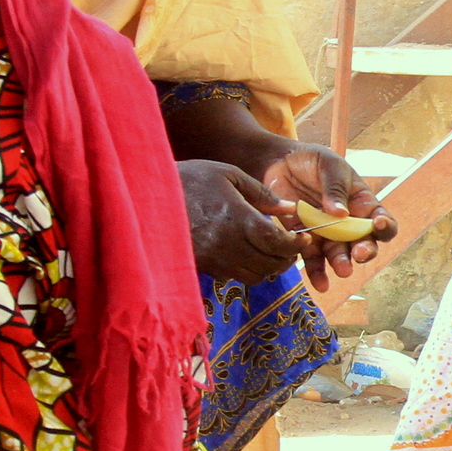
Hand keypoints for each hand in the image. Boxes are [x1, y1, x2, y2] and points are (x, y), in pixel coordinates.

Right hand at [176, 159, 307, 286]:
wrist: (147, 195)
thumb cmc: (191, 179)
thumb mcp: (228, 174)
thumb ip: (262, 193)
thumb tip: (290, 209)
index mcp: (239, 219)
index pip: (277, 243)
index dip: (295, 245)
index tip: (304, 240)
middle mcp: (229, 244)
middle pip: (269, 264)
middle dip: (287, 258)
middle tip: (293, 248)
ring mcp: (214, 259)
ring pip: (253, 275)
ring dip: (268, 267)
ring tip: (271, 252)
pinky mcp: (201, 266)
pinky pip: (232, 276)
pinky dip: (246, 269)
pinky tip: (245, 253)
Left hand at [257, 143, 398, 291]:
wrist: (279, 163)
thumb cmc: (312, 160)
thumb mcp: (328, 165)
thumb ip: (335, 188)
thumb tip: (341, 213)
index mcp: (361, 203)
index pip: (380, 220)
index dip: (384, 226)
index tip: (377, 225)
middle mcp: (347, 224)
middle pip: (363, 243)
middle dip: (365, 250)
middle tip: (359, 253)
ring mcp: (326, 234)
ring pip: (339, 255)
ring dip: (342, 264)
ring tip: (341, 271)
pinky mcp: (304, 240)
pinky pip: (313, 260)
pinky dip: (317, 273)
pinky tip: (320, 284)